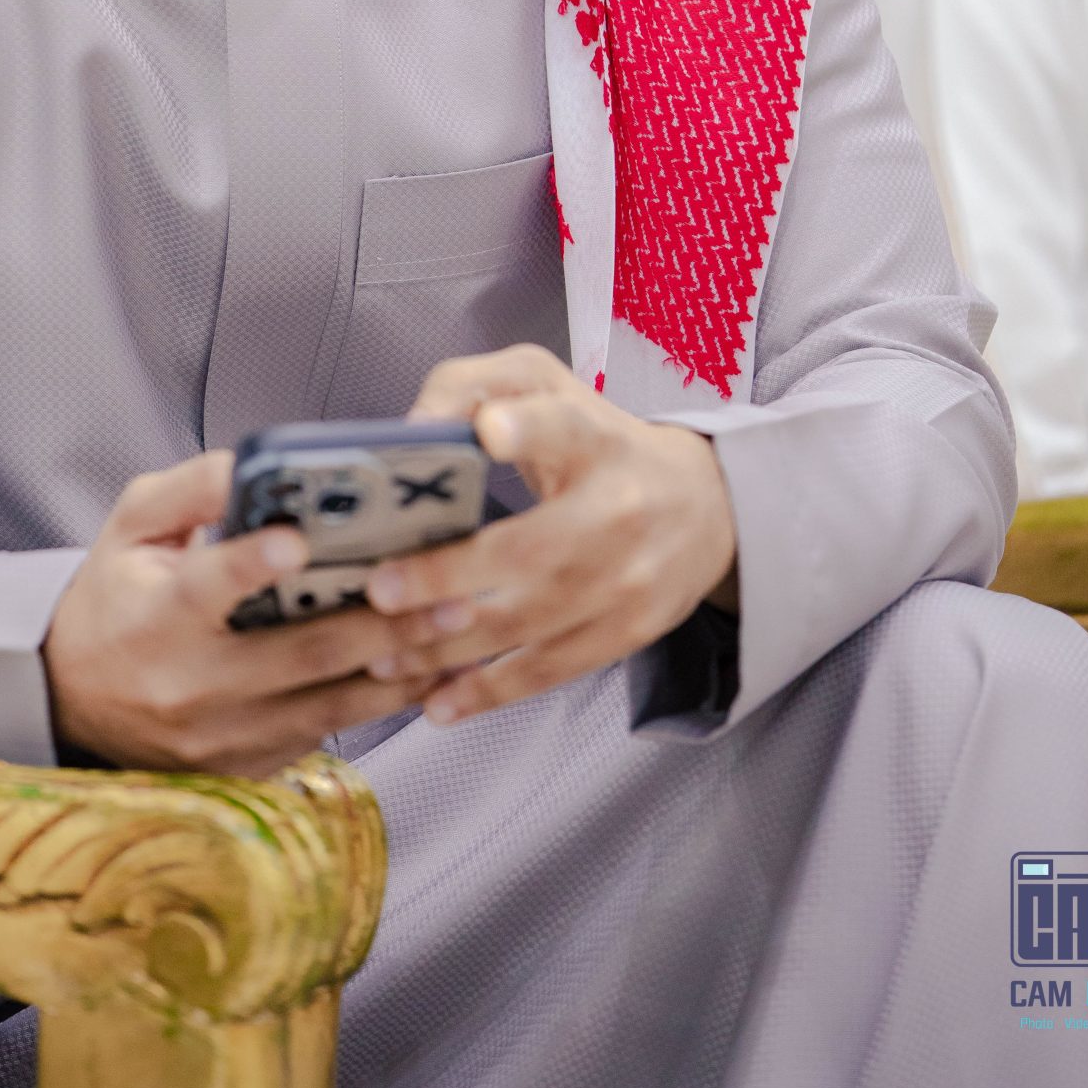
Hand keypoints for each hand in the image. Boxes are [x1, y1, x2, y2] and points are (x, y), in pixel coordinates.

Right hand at [42, 450, 442, 776]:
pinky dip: (381, 701)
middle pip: (299, 654)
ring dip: (402, 665)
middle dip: (380, 619)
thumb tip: (257, 465)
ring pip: (330, 702)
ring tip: (460, 626)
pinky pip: (326, 731)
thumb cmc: (114, 598)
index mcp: (158, 617)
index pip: (208, 589)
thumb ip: (191, 489)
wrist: (73, 702)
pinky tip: (429, 669)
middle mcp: (194, 685)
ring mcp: (225, 736)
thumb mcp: (129, 527)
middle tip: (446, 585)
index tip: (298, 539)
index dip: (252, 565)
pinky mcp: (249, 766)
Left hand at [363, 344, 737, 725]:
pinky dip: (487, 691)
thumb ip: (469, 386)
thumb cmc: (596, 440)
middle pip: (530, 548)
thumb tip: (409, 432)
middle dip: (449, 575)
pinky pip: (548, 669)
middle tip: (380, 590)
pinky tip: (436, 702)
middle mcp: (616, 509)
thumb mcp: (543, 384)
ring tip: (381, 655)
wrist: (707, 508)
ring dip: (447, 645)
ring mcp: (625, 579)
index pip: (563, 426)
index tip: (488, 429)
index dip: (526, 428)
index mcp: (592, 437)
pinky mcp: (626, 633)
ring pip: (527, 621)